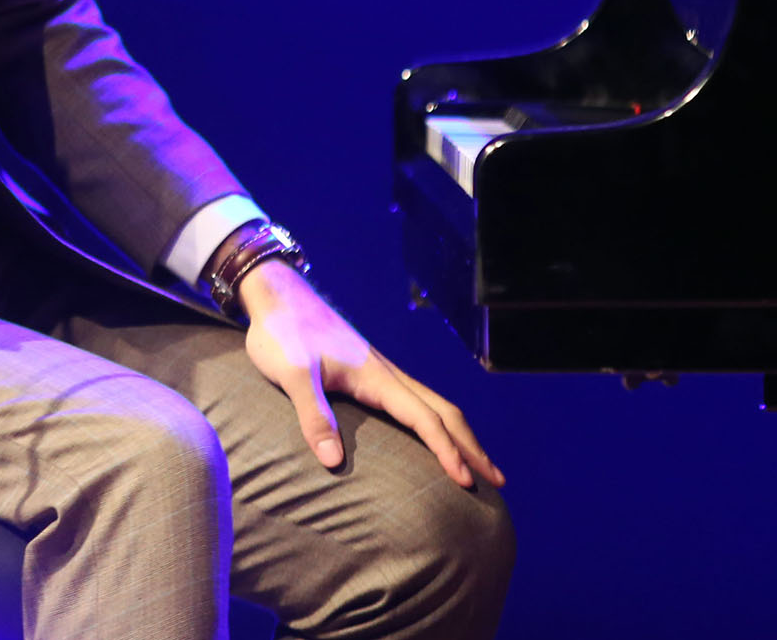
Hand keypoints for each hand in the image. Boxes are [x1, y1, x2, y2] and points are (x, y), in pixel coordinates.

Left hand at [238, 259, 503, 489]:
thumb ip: (313, 415)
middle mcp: (388, 374)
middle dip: (471, 446)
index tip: (467, 480)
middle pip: (444, 411)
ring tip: (477, 464)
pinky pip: (417, 402)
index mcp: (378, 377)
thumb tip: (333, 461)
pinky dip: (437, 424)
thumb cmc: (284, 334)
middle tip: (497, 480)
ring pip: (434, 405)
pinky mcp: (371, 374)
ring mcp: (382, 373)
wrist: (279, 297)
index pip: (424, 418)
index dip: (447, 450)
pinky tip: (433, 437)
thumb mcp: (293, 374)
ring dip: (459, 435)